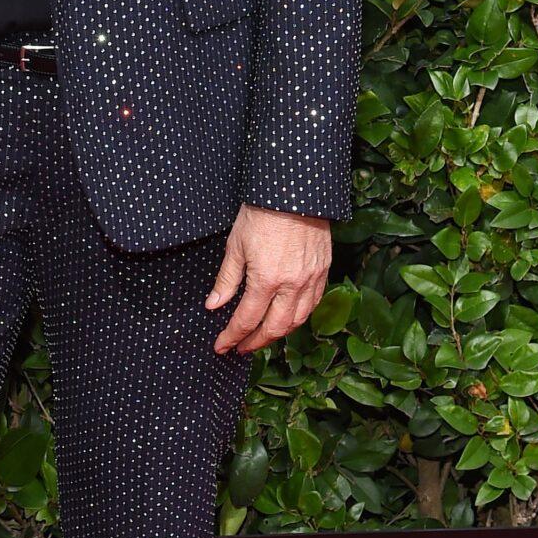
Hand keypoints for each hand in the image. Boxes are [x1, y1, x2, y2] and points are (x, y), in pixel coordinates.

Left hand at [206, 204, 331, 353]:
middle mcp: (292, 284)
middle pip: (275, 328)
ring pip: (297, 320)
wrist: (292, 190)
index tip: (222, 346)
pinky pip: (313, 303)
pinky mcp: (323, 270)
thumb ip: (226, 280)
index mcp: (267, 279)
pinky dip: (299, 316)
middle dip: (256, 342)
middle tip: (241, 347)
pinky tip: (288, 317)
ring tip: (262, 337)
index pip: (247, 319)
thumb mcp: (235, 246)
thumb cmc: (262, 213)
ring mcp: (311, 279)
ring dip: (279, 333)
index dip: (232, 336)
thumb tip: (214, 305)